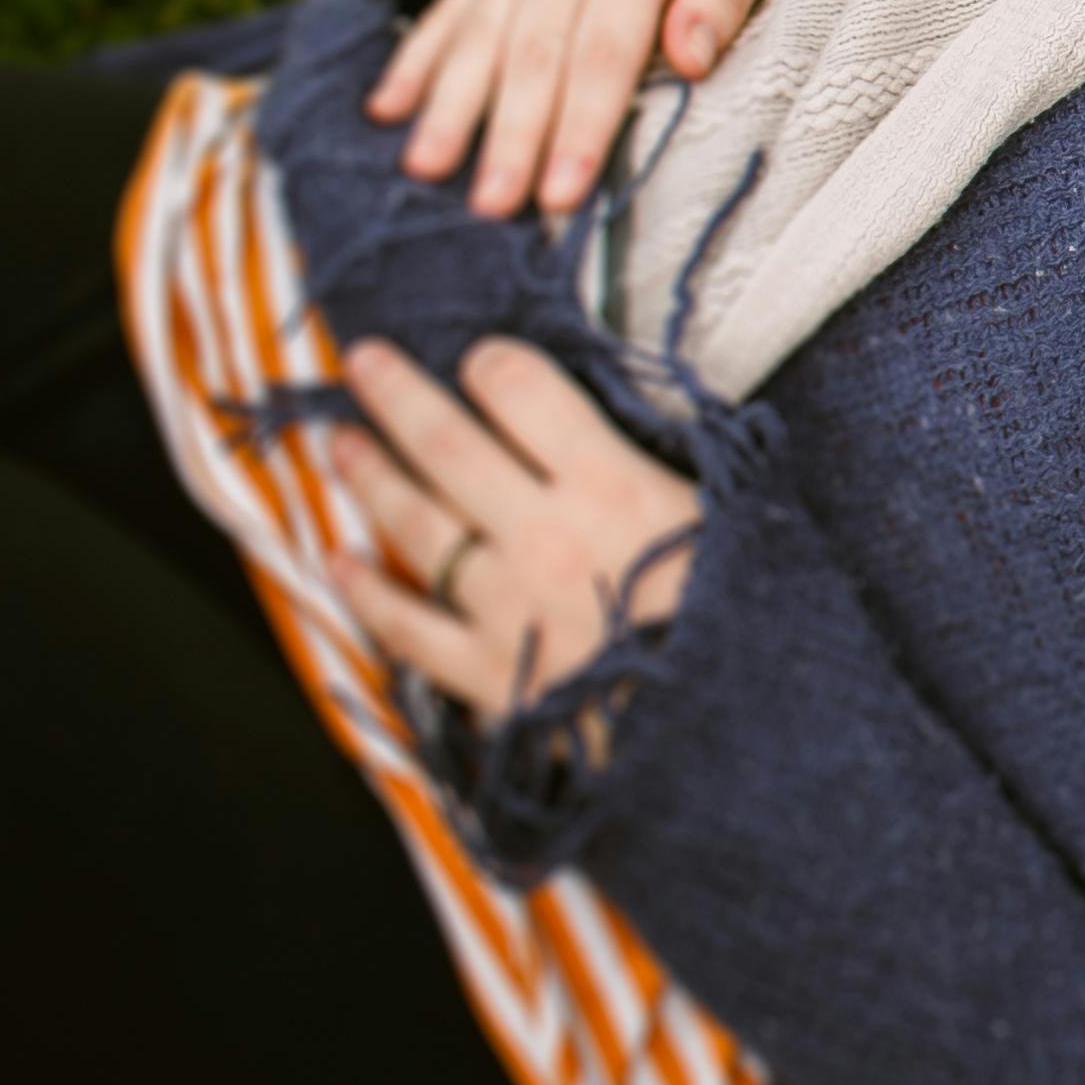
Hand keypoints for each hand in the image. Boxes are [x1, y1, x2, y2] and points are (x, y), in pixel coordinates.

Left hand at [324, 336, 703, 715]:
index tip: (480, 359)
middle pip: (449, 447)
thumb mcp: (730, 514)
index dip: (494, 365)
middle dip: (398, 397)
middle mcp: (544, 534)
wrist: (736, 725)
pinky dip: (369, 593)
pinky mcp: (491, 674)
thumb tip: (619, 426)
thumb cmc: (745, 613)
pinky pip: (409, 628)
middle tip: (362, 362)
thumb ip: (666, 464)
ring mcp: (507, 606)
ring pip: (417, 527)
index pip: (523, 393)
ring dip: (372, 477)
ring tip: (342, 441)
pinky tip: (339, 562)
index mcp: (612, 484)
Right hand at [378, 0, 789, 219]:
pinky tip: (386, 108)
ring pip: (481, 37)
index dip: (581, 125)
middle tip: (491, 206)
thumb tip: (694, 59)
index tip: (563, 192)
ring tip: (424, 168)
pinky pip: (452, 10)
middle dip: (510, 134)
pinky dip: (417, 58)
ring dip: (450, 105)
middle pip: (534, 54)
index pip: (605, 52)